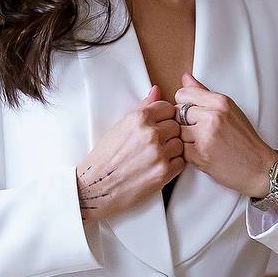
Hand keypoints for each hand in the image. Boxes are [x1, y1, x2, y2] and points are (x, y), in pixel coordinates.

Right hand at [76, 85, 184, 221]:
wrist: (97, 186)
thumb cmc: (105, 157)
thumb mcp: (120, 125)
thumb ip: (142, 107)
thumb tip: (156, 90)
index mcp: (139, 118)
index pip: (167, 108)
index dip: (164, 117)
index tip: (158, 125)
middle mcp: (150, 134)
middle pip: (176, 125)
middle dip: (168, 133)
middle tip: (155, 143)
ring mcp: (159, 154)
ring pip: (180, 144)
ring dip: (172, 149)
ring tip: (156, 155)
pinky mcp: (164, 172)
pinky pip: (180, 162)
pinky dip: (172, 165)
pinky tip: (158, 166)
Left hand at [174, 71, 275, 198]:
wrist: (258, 167)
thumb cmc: (245, 140)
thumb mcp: (229, 110)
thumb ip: (203, 94)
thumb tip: (185, 78)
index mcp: (220, 102)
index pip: (182, 94)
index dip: (183, 105)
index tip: (191, 115)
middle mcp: (212, 116)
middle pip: (177, 113)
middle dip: (183, 123)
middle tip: (199, 132)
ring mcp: (205, 135)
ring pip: (177, 132)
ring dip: (185, 139)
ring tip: (202, 143)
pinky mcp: (199, 154)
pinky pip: (180, 149)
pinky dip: (188, 154)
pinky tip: (202, 154)